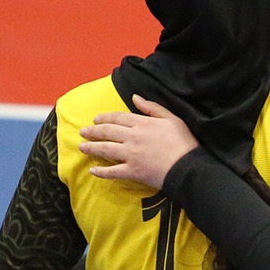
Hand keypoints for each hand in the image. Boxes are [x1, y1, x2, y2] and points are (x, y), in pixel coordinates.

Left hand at [80, 97, 198, 189]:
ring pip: (105, 149)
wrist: (188, 167)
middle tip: (82, 132)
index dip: (104, 118)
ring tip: (82, 147)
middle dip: (93, 132)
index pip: (117, 118)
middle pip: (107, 132)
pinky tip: (93, 171)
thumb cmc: (183, 142)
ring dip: (91, 148)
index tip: (95, 119)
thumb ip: (152, 107)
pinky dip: (101, 172)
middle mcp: (132, 137)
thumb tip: (135, 97)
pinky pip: (113, 172)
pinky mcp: (132, 172)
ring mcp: (131, 155)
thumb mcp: (171, 118)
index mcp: (141, 123)